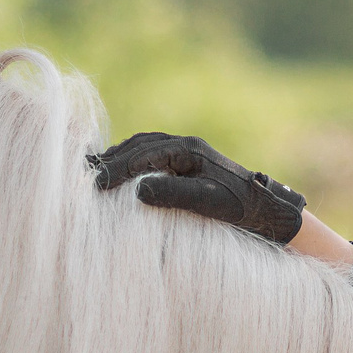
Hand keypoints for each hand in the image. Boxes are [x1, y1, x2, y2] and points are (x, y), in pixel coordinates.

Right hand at [90, 132, 306, 244]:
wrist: (265, 209)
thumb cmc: (239, 208)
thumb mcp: (208, 203)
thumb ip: (174, 194)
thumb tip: (138, 189)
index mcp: (189, 149)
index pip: (144, 154)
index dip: (118, 169)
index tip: (97, 185)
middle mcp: (185, 144)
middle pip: (139, 145)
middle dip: (112, 161)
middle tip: (87, 178)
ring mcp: (186, 151)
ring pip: (143, 146)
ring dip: (119, 157)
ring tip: (96, 170)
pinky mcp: (186, 162)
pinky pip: (151, 154)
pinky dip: (131, 160)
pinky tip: (120, 172)